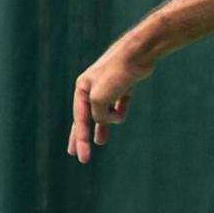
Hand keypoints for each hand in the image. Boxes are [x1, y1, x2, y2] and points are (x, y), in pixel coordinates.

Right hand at [67, 44, 154, 162]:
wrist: (137, 54)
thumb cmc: (116, 74)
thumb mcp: (100, 98)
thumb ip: (98, 114)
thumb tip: (103, 122)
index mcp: (82, 88)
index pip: (79, 120)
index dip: (80, 140)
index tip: (81, 158)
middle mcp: (93, 87)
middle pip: (86, 117)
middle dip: (82, 136)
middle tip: (76, 154)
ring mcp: (109, 86)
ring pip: (104, 111)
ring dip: (102, 126)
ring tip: (100, 142)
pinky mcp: (125, 84)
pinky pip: (120, 102)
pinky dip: (119, 111)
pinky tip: (119, 118)